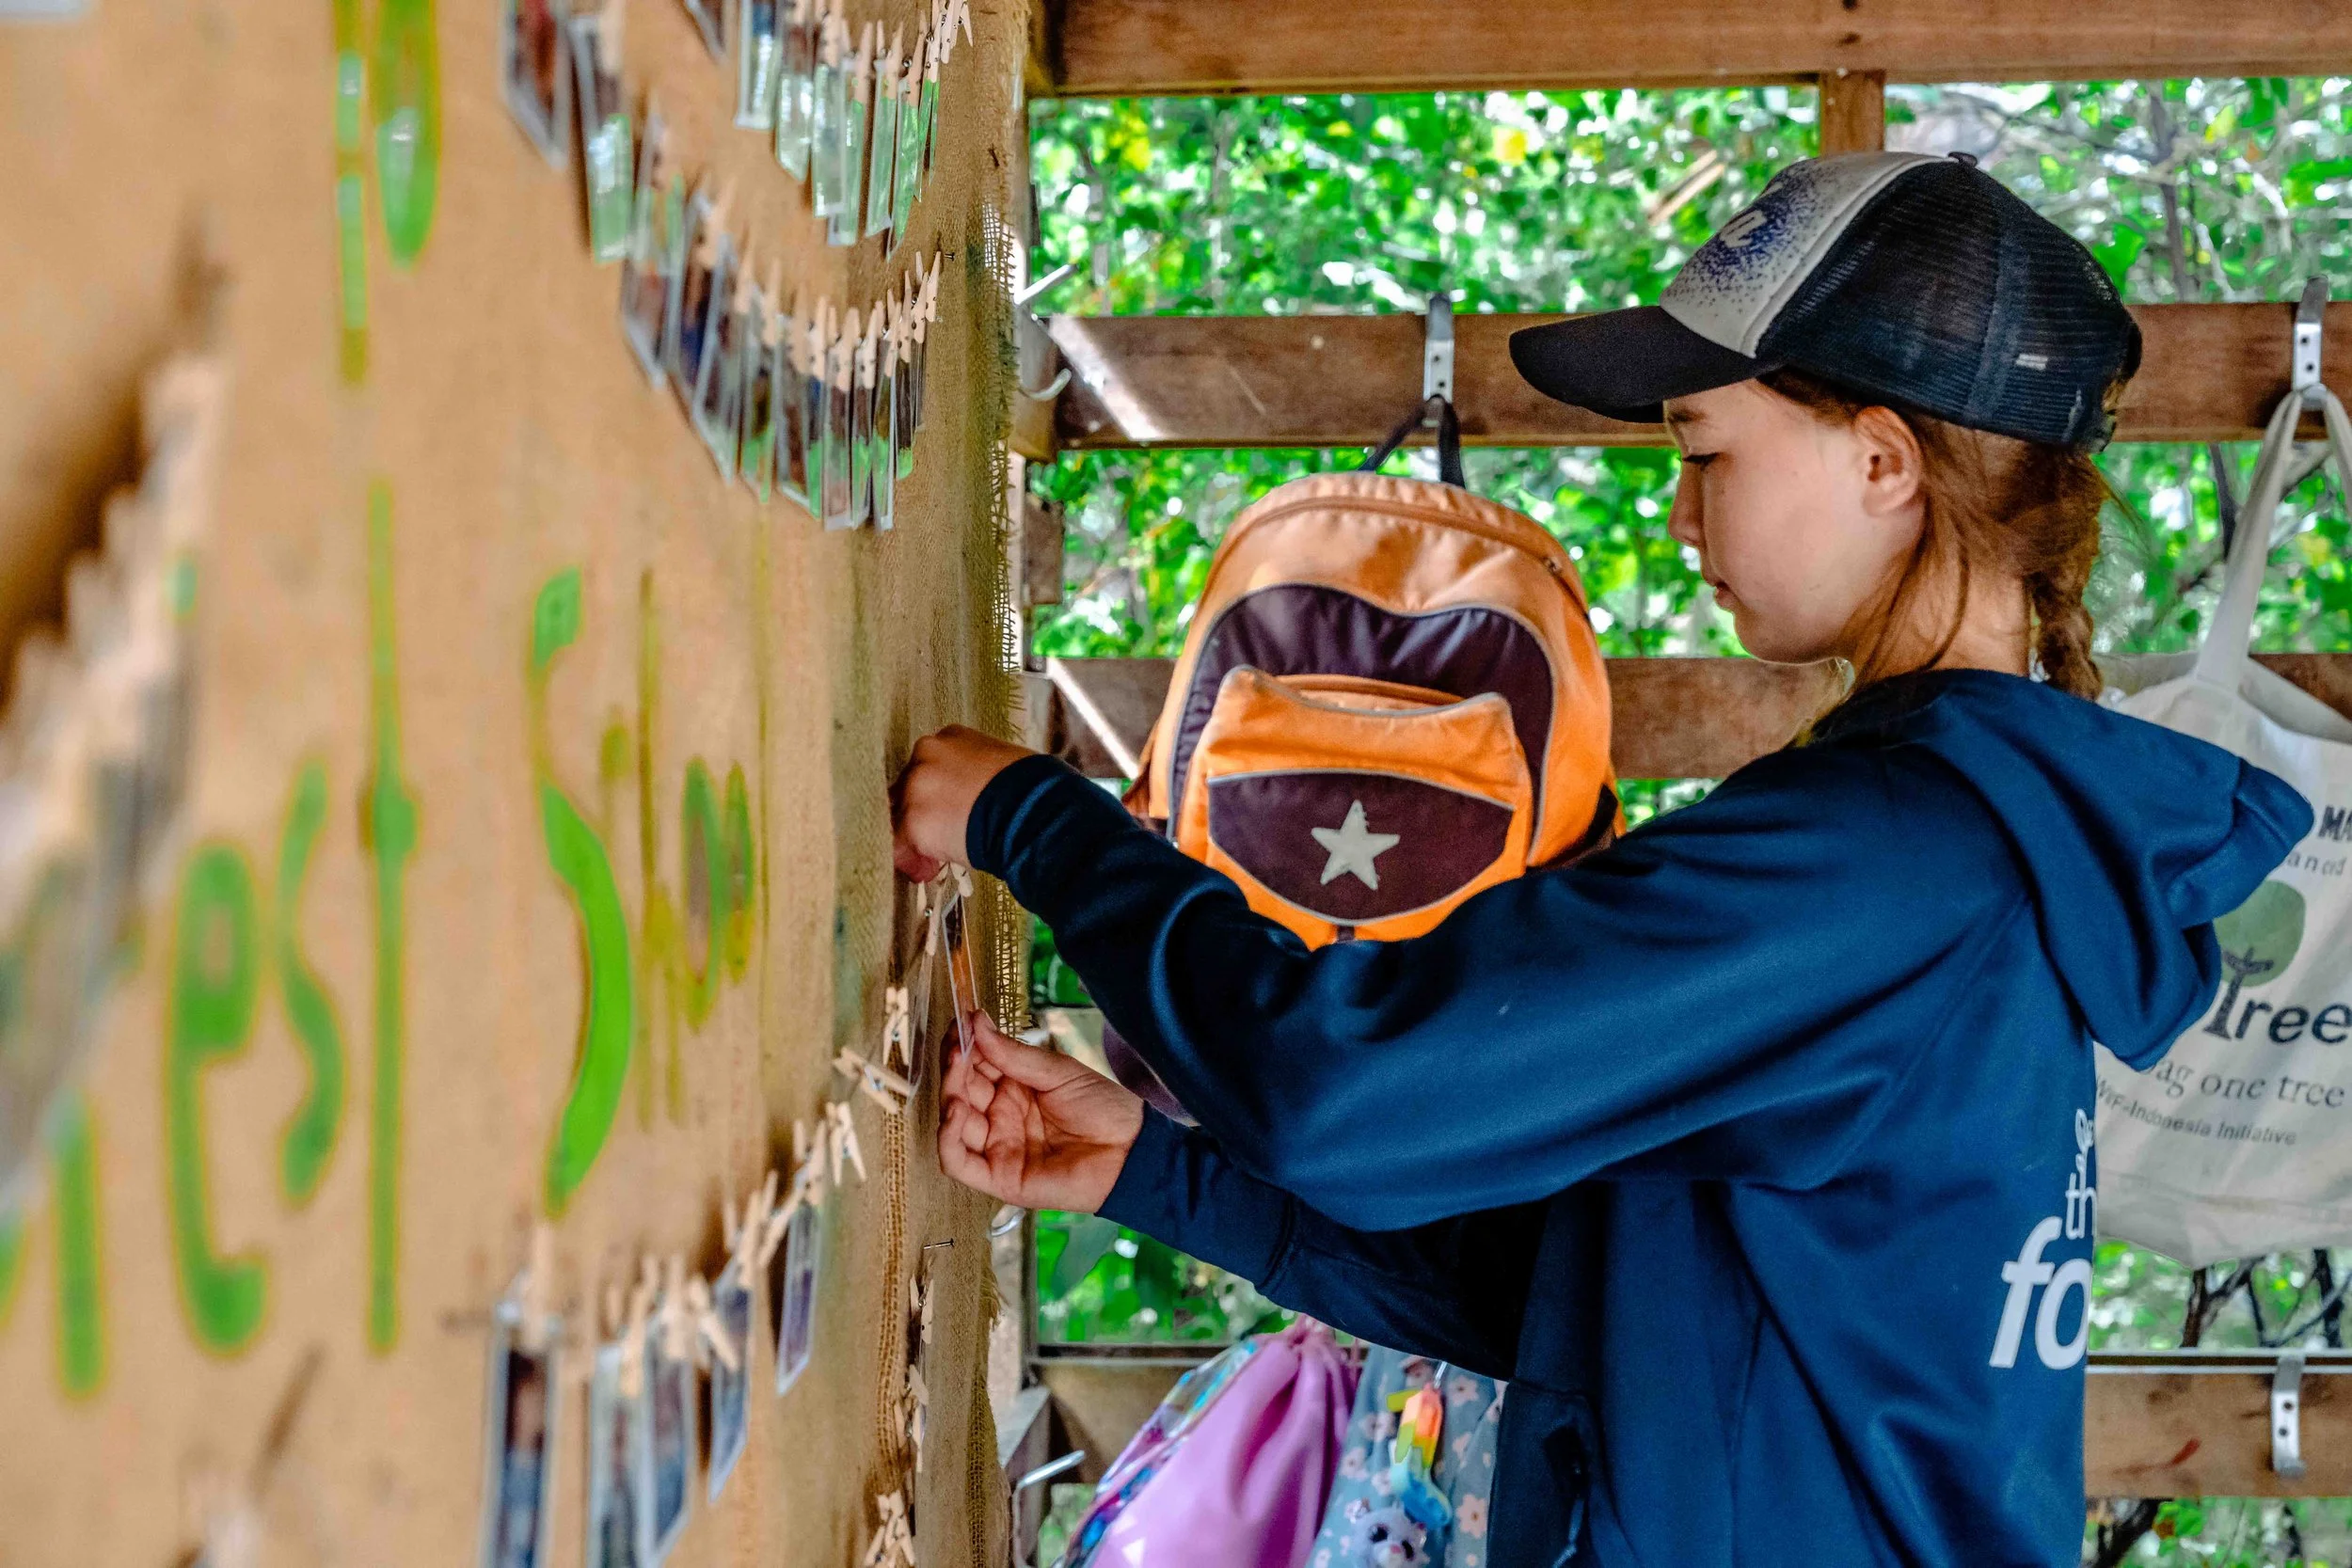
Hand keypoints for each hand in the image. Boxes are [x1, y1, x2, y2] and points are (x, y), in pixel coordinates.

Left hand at [891, 725, 1036, 881]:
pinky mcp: (914, 821)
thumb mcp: (1005, 765)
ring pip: (902, 815)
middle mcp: (927, 754)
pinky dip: (911, 861)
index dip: (938, 792)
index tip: (948, 809)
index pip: (931, 764)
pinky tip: (927, 870)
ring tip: (933, 860)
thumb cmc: (1033, 789)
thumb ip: (981, 774)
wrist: (1034, 810)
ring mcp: (916, 787)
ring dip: (917, 839)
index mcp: (951, 738)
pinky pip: (899, 846)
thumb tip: (981, 797)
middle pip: (910, 787)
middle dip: (924, 814)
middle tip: (941, 836)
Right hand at [938, 1011, 1144, 1212]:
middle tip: (957, 1044)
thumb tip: (976, 1021)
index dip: (964, 1045)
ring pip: (954, 1123)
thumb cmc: (1103, 1108)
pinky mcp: (997, 1177)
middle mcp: (1000, 1117)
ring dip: (949, 1095)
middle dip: (954, 1065)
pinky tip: (957, 1111)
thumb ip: (1014, 1054)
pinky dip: (948, 1138)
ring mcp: (996, 1147)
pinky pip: (958, 1161)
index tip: (959, 1019)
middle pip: (960, 1091)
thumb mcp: (1057, 1071)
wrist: (1131, 1150)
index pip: (975, 1066)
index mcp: (1014, 1089)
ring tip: (957, 1069)